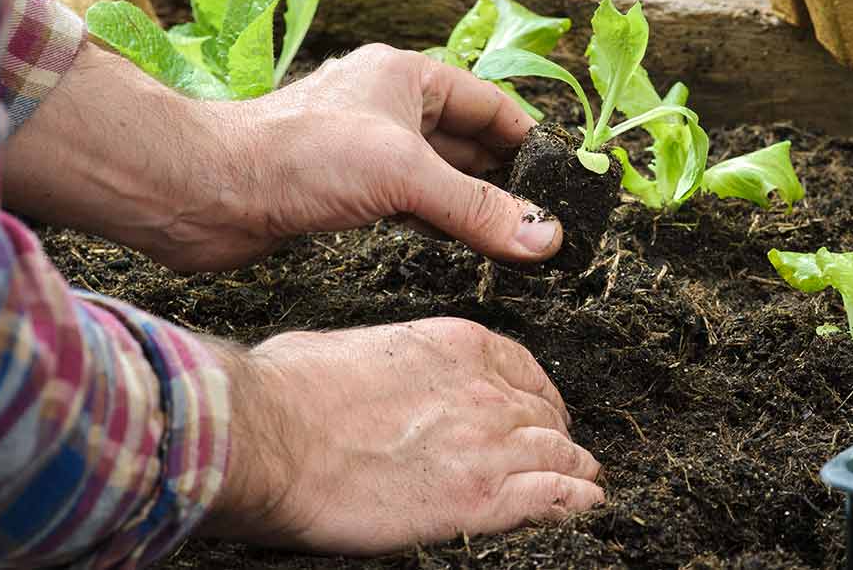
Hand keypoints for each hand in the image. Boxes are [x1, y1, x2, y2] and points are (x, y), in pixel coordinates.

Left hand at [3, 42, 560, 270]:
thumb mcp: (404, 175)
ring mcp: (366, 150)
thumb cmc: (297, 156)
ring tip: (514, 237)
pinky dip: (437, 222)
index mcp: (407, 77)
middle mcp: (388, 107)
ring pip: (438, 176)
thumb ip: (478, 207)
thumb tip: (544, 236)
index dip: (527, 138)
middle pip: (467, 142)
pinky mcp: (344, 191)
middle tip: (546, 217)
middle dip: (505, 177)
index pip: (488, 104)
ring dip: (472, 204)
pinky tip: (458, 244)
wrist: (206, 192)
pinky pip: (408, 204)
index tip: (561, 177)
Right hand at [201, 318, 603, 552]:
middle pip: (544, 414)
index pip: (524, 369)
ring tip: (584, 480)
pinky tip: (584, 506)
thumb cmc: (289, 389)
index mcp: (457, 346)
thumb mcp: (349, 346)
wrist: (268, 435)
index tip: (539, 410)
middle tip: (558, 451)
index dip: (538, 395)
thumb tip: (377, 376)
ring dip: (574, 468)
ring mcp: (487, 445)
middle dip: (554, 433)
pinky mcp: (479, 500)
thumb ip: (389, 360)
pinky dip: (575, 502)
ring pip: (559, 454)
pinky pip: (553, 498)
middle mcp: (484, 391)